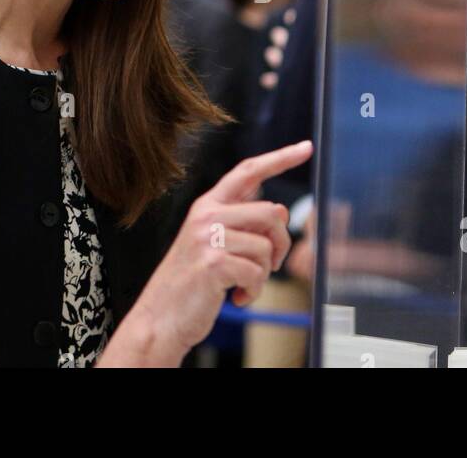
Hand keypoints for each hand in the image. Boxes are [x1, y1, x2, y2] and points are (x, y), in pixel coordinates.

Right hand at [101, 140, 310, 366]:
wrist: (159, 318)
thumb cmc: (190, 284)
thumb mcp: (211, 244)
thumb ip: (239, 223)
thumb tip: (278, 213)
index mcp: (207, 206)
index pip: (248, 171)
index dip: (280, 158)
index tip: (307, 148)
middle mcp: (206, 215)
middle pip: (271, 212)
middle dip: (280, 244)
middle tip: (268, 267)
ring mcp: (208, 237)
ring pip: (266, 246)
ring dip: (263, 274)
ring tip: (241, 285)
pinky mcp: (213, 263)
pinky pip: (258, 273)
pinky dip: (254, 291)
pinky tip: (236, 297)